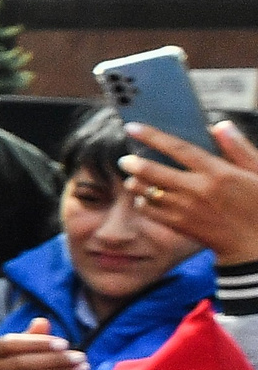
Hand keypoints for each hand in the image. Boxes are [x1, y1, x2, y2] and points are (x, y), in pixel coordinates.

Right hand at [0, 317, 86, 369]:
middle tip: (80, 357)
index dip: (37, 343)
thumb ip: (27, 337)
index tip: (64, 344)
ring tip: (82, 369)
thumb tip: (43, 321)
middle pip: (23, 363)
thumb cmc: (4, 369)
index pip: (11, 344)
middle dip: (55, 360)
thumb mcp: (10, 352)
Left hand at [120, 119, 257, 263]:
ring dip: (136, 183)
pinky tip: (143, 198)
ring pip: (148, 192)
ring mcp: (186, 209)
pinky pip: (151, 212)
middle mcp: (198, 189)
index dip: (152, 136)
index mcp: (217, 172)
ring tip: (132, 178)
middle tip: (124, 160)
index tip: (132, 127)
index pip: (178, 148)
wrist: (255, 243)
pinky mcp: (180, 226)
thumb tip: (220, 125)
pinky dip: (143, 203)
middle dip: (134, 164)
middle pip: (154, 172)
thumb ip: (238, 148)